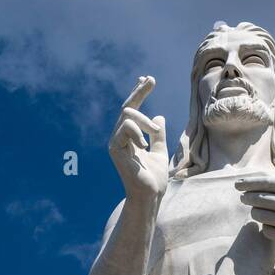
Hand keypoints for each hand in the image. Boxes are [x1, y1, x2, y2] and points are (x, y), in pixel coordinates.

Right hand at [109, 75, 168, 203]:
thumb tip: (159, 117)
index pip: (132, 111)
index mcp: (129, 138)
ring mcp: (115, 142)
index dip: (138, 93)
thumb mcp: (160, 152)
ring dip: (144, 120)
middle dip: (139, 91)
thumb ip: (158, 136)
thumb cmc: (154, 180)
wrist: (149, 196)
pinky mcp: (114, 148)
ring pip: (127, 115)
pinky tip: (144, 146)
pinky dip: (138, 132)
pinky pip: (126, 127)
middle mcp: (119, 138)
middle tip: (151, 79)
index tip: (146, 78)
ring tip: (155, 132)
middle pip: (127, 107)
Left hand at [235, 171, 274, 254]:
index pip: (267, 182)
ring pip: (260, 215)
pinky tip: (269, 225)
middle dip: (247, 197)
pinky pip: (268, 231)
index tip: (238, 184)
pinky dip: (265, 227)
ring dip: (255, 212)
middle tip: (242, 197)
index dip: (249, 183)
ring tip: (256, 210)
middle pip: (259, 198)